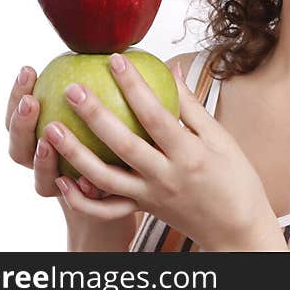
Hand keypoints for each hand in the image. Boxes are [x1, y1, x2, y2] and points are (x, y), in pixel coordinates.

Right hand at [6, 66, 137, 249]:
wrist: (120, 194)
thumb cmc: (113, 143)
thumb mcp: (111, 113)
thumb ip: (105, 90)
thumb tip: (117, 51)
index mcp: (44, 135)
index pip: (21, 112)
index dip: (18, 93)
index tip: (29, 69)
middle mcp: (43, 163)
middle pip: (18, 148)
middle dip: (20, 124)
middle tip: (32, 102)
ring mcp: (58, 186)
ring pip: (40, 179)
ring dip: (42, 160)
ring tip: (49, 140)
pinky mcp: (78, 206)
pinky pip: (71, 200)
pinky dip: (75, 191)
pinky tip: (82, 178)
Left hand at [41, 54, 285, 250]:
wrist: (237, 230)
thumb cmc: (236, 179)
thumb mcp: (221, 138)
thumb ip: (191, 106)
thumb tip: (172, 69)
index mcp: (190, 154)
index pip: (156, 116)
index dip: (134, 87)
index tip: (116, 60)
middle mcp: (167, 177)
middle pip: (123, 145)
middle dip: (95, 116)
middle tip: (72, 89)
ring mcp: (151, 196)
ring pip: (105, 178)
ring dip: (75, 154)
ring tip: (51, 128)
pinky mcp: (142, 210)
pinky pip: (106, 209)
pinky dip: (81, 199)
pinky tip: (62, 180)